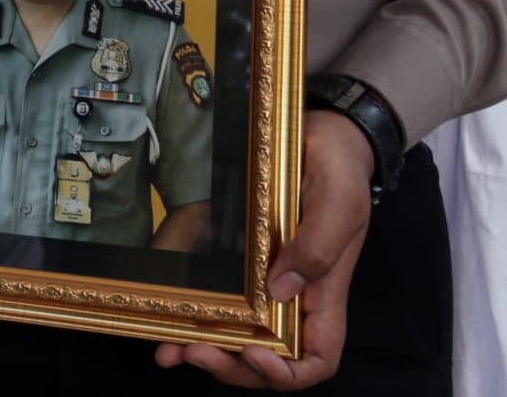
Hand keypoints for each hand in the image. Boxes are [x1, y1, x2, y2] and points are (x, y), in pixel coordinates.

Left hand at [155, 109, 373, 388]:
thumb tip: (281, 292)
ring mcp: (266, 283)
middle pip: (267, 359)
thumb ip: (317, 247)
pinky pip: (219, 303)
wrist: (323, 135)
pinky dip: (194, 320)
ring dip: (204, 351)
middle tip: (193, 352)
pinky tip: (167, 324)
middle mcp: (294, 298)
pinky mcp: (242, 265)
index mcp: (324, 294)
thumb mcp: (339, 202)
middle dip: (231, 366)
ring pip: (237, 338)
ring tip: (169, 350)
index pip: (316, 359)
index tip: (253, 352)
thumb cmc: (339, 169)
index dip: (287, 372)